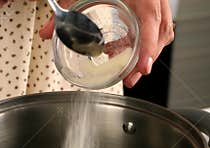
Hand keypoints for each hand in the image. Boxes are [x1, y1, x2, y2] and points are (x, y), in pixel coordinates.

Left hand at [40, 0, 174, 87]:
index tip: (143, 68)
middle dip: (146, 59)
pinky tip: (124, 50)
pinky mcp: (155, 4)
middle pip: (160, 33)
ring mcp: (157, 1)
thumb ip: (66, 9)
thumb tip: (46, 32)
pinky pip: (158, 27)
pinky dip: (145, 42)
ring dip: (147, 52)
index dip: (149, 48)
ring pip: (163, 32)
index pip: (152, 23)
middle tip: (130, 78)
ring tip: (129, 70)